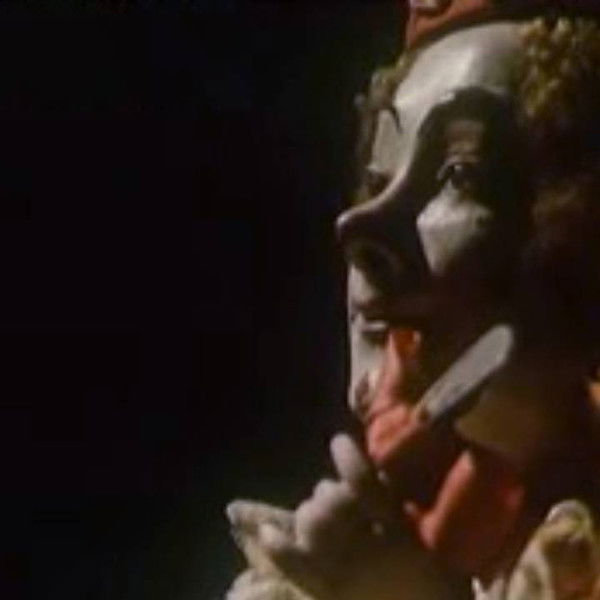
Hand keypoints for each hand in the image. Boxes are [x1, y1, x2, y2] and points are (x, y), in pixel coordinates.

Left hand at [256, 433, 466, 599]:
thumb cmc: (439, 587)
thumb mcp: (435, 544)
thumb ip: (409, 509)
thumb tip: (383, 476)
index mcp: (400, 531)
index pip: (364, 484)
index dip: (348, 459)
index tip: (338, 441)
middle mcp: (366, 548)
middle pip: (330, 501)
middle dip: (330, 492)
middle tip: (339, 494)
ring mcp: (344, 573)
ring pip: (310, 525)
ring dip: (310, 513)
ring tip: (317, 515)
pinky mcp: (331, 595)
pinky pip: (297, 570)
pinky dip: (280, 549)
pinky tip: (266, 532)